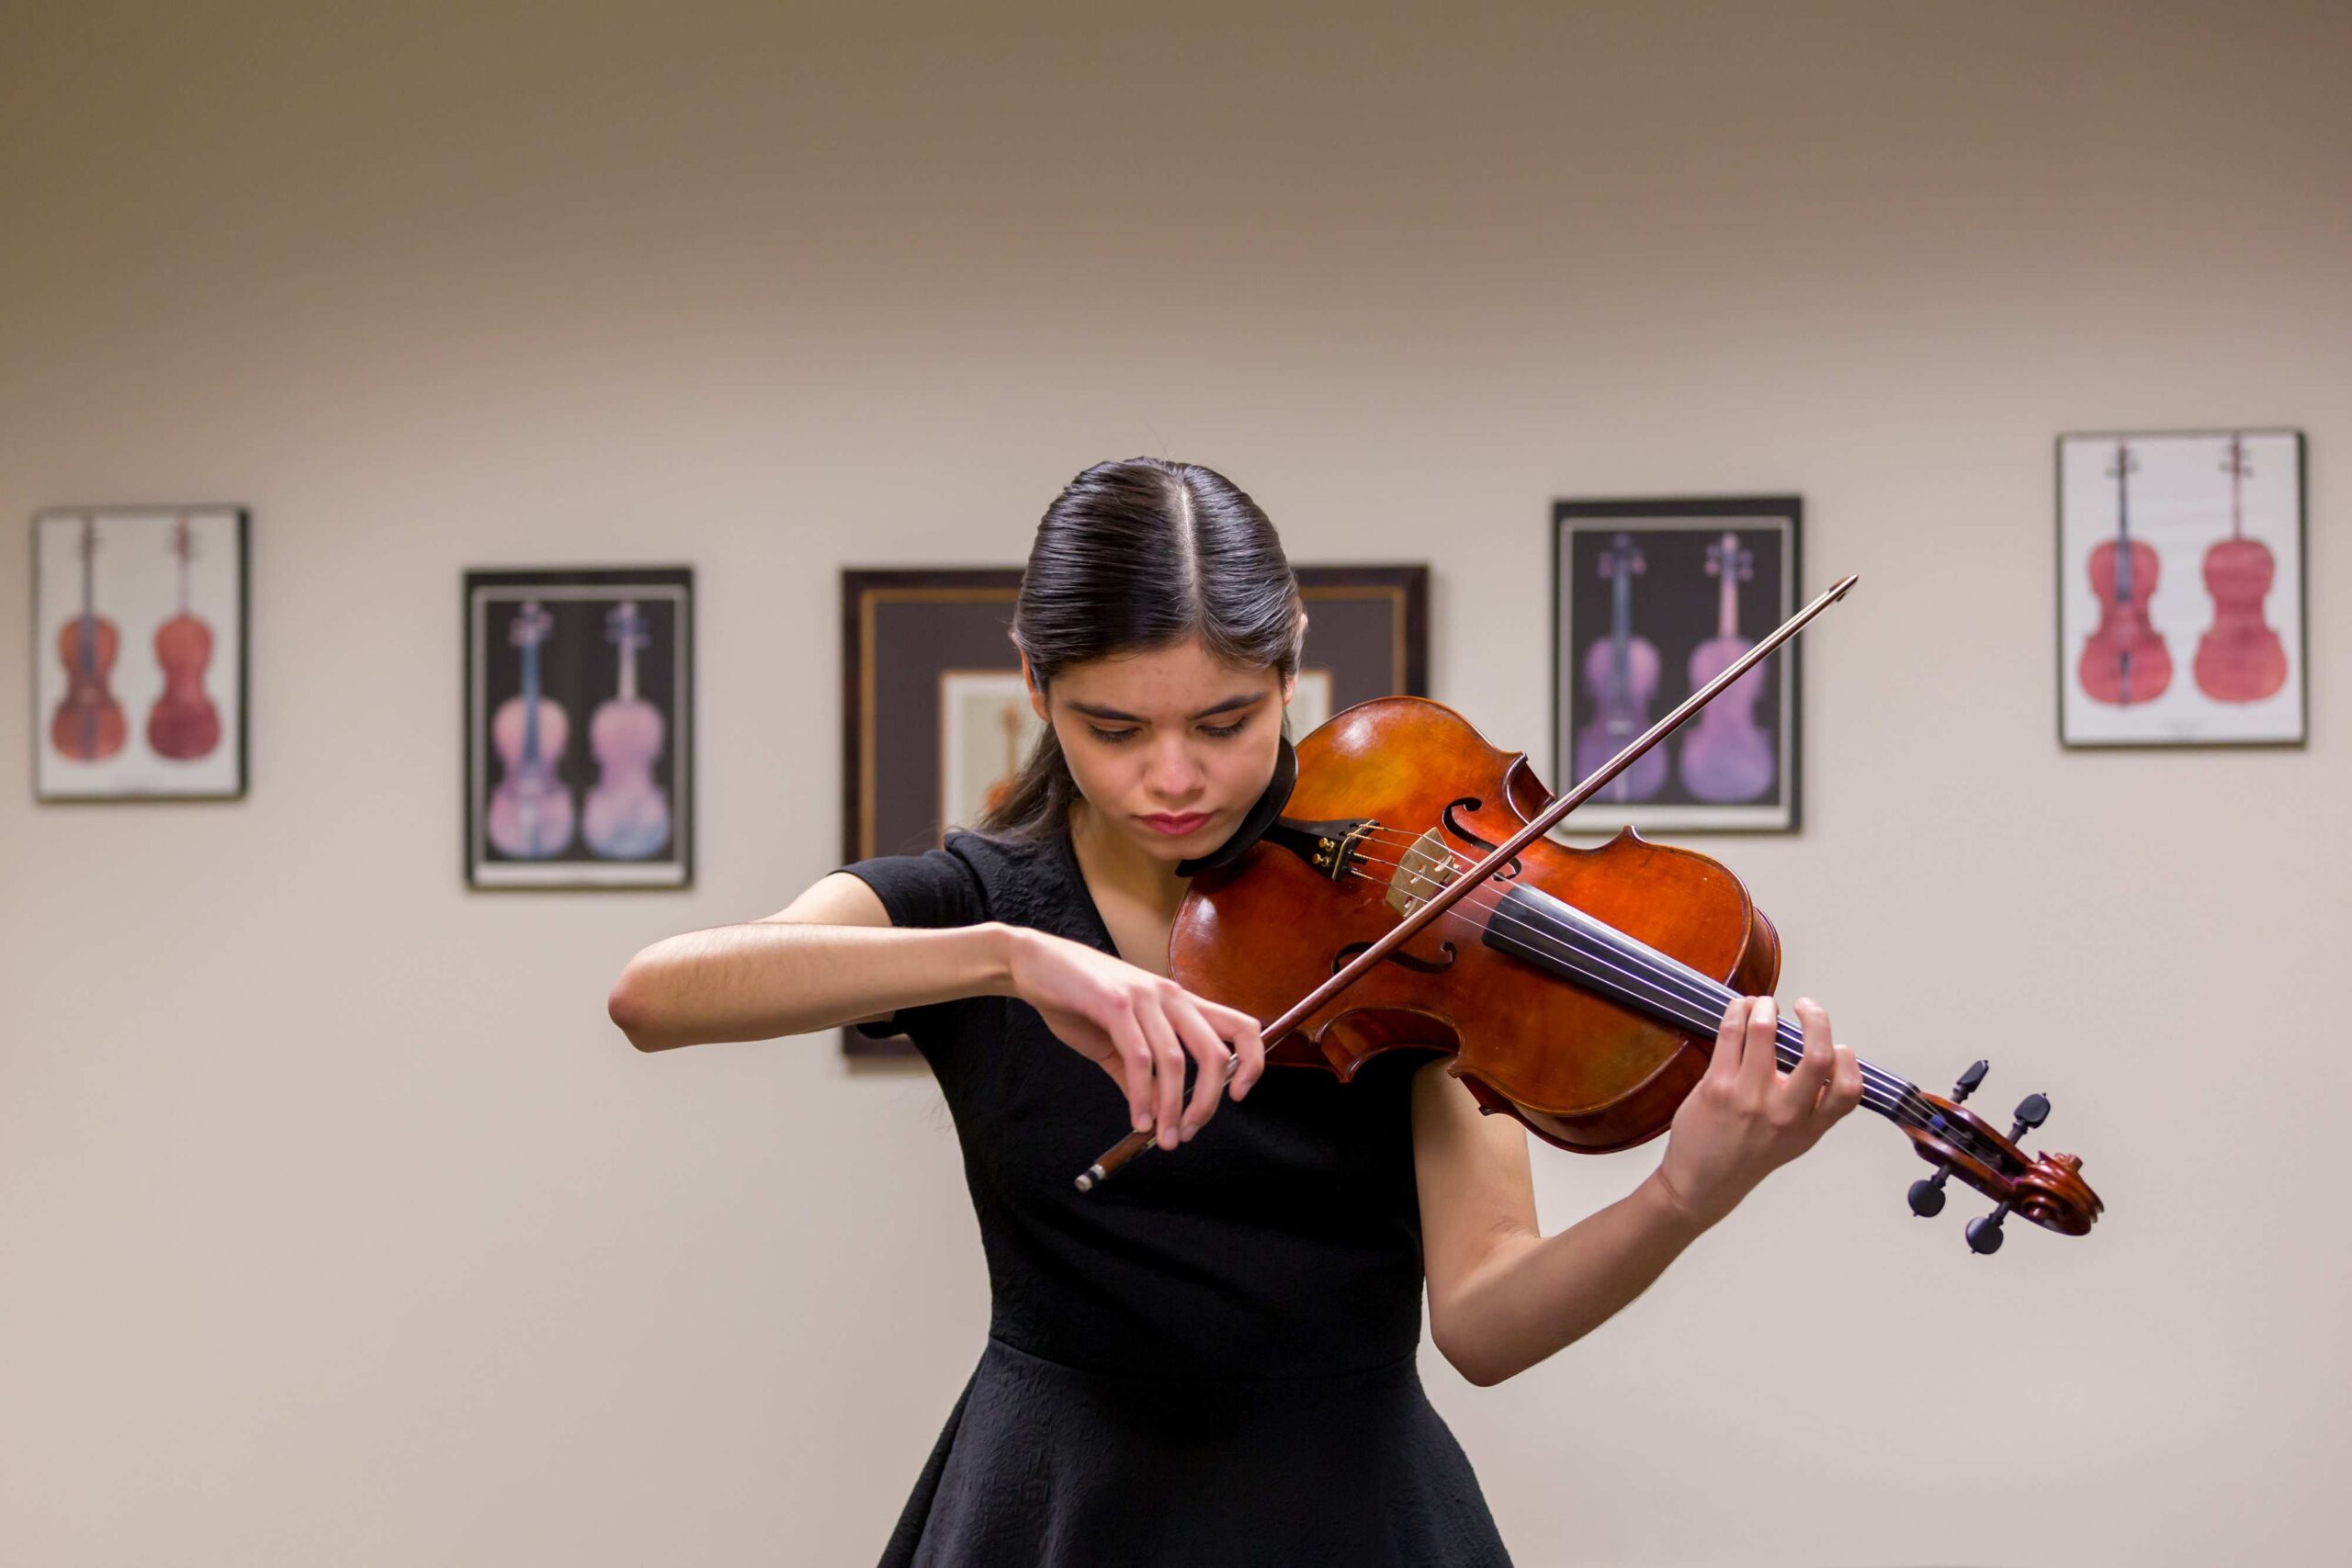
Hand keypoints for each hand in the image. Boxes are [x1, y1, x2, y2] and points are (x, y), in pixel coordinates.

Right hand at [1004, 927, 1266, 1150]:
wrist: (1034, 964)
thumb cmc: (1078, 999)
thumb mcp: (1117, 1041)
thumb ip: (1140, 1075)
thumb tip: (1157, 1115)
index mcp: (1180, 1002)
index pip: (1241, 1026)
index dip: (1252, 1063)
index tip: (1237, 1097)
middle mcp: (1172, 995)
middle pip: (1216, 1053)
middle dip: (1208, 1102)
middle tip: (1188, 1133)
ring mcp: (1145, 997)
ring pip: (1176, 1062)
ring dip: (1172, 1109)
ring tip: (1162, 1137)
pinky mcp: (1115, 1002)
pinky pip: (1139, 1059)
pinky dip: (1142, 1096)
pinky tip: (1137, 1119)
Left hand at [1653, 995, 1863, 1230]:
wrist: (1702, 1183)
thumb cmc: (1748, 1157)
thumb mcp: (1794, 1140)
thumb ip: (1812, 1106)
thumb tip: (1821, 1057)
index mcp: (1809, 1127)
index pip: (1848, 1090)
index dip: (1850, 1060)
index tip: (1839, 1044)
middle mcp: (1784, 1113)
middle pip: (1818, 1056)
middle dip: (1817, 1019)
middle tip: (1807, 1006)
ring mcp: (1749, 1097)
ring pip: (1765, 1032)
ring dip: (1766, 1007)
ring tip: (1764, 1004)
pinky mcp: (1717, 1086)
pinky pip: (1731, 1034)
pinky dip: (1737, 1012)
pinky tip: (1739, 1009)